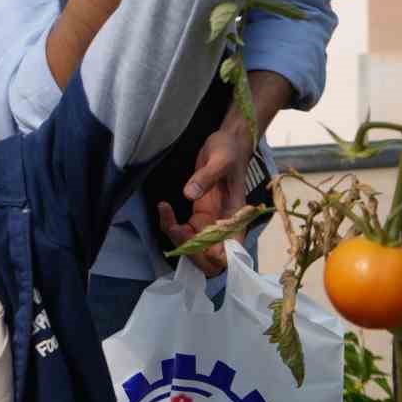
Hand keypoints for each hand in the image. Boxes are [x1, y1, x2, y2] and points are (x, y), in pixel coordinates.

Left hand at [156, 123, 254, 277]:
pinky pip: (185, 232)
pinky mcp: (199, 216)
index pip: (230, 254)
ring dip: (177, 238)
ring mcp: (211, 223)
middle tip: (174, 228)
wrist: (227, 143)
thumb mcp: (220, 159)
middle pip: (210, 259)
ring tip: (165, 212)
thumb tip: (189, 194)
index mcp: (236, 219)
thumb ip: (206, 177)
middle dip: (189, 250)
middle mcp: (224, 226)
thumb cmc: (229, 150)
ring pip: (194, 247)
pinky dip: (171, 226)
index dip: (213, 257)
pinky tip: (164, 208)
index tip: (194, 240)